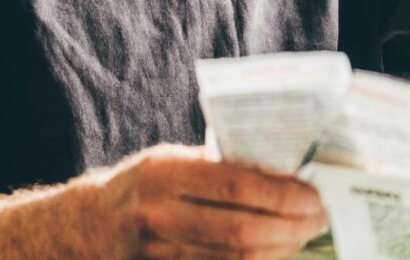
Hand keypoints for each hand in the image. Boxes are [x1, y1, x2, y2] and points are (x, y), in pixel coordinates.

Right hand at [92, 143, 328, 259]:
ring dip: (280, 249)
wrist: (89, 228)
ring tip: (305, 234)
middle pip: (240, 230)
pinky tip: (276, 253)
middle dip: (290, 227)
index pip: (234, 185)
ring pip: (235, 259)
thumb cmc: (141, 186)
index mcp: (163, 174)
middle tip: (320, 218)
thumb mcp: (169, 160)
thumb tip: (281, 166)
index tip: (313, 194)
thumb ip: (215, 164)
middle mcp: (159, 215)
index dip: (281, 194)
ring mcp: (159, 253)